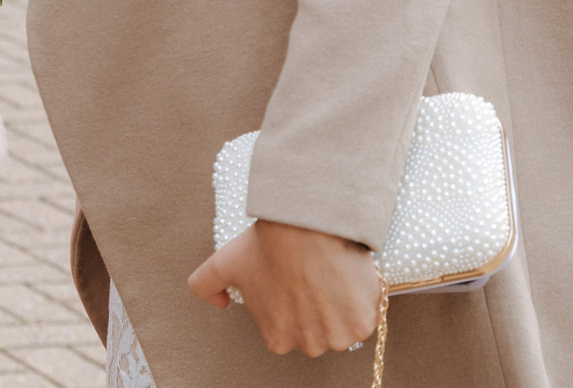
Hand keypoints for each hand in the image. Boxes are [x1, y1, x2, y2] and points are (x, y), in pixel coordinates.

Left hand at [187, 220, 381, 358]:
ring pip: (344, 321)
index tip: (295, 277)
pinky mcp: (363, 324)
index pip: (290, 324)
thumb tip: (217, 303)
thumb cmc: (266, 244)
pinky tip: (346, 275)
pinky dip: (362, 296)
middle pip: (319, 327)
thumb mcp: (224, 264)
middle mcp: (307, 346)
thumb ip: (205, 285)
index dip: (294, 298)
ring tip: (330, 273)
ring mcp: (337, 338)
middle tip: (313, 273)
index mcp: (276, 338)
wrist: (303, 226)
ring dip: (341, 302)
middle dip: (318, 304)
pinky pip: (367, 313)